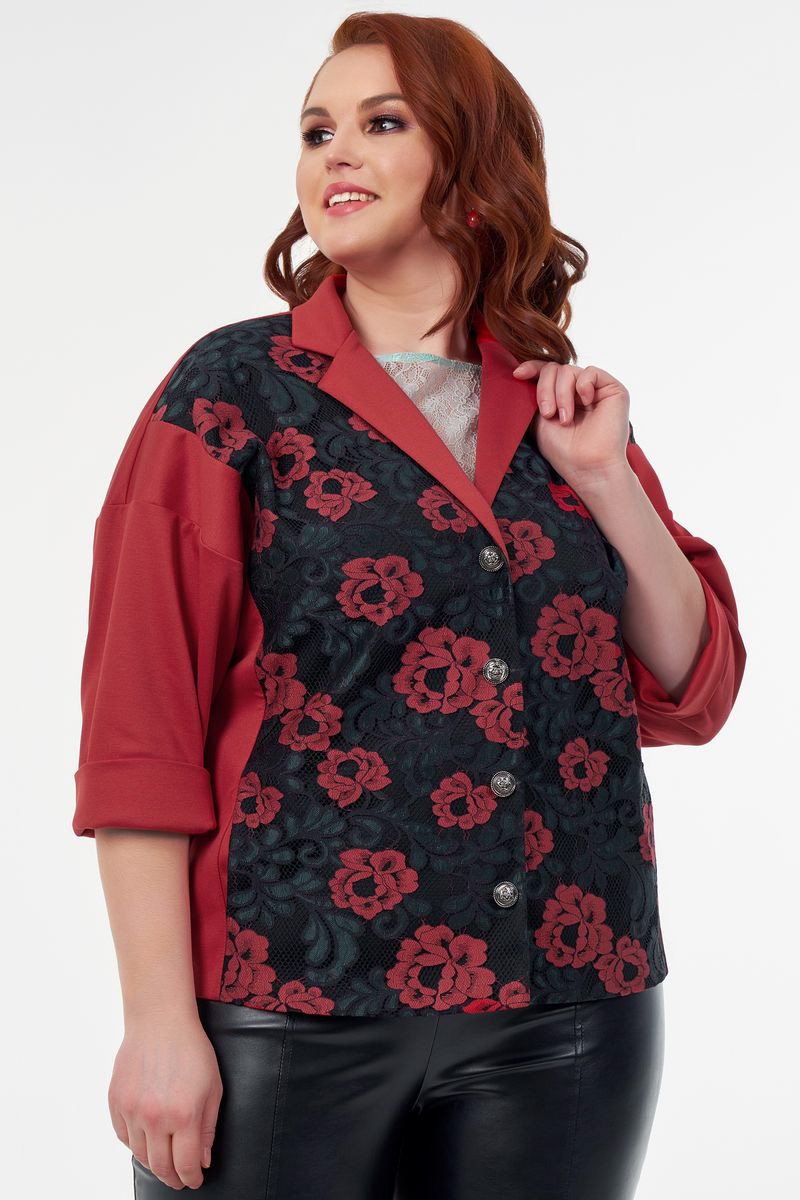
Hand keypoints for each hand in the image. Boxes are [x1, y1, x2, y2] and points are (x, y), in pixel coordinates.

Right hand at [108, 1012, 222, 1189]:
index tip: (194, 1180)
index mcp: (184, 1115)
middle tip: (179, 1179)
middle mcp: (155, 1117)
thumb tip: (202, 1160)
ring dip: (154, 1161)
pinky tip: (146, 1139)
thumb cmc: (191, 1050)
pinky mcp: (116, 1102)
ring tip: (164, 1160)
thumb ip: (208, 1127)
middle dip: (172, 1177)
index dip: (191, 1178)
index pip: (185, 1165)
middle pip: (161, 1166)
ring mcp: (132, 1110)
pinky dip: (135, 1143)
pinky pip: (124, 1136)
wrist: (159, 1021)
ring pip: (140, 1154)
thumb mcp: (213, 1087)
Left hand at [512, 359, 630, 491]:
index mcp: (561, 397)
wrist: (588, 467)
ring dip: (562, 394)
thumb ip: (533, 396)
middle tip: (548, 414)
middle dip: (545, 389)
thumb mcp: (538, 420)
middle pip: (554, 368)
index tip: (518, 374)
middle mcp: (577, 391)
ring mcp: (595, 389)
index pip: (545, 372)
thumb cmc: (563, 450)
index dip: (531, 368)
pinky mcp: (613, 389)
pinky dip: (583, 385)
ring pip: (568, 370)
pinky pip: (591, 372)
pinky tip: (586, 402)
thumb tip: (520, 372)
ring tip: (565, 418)